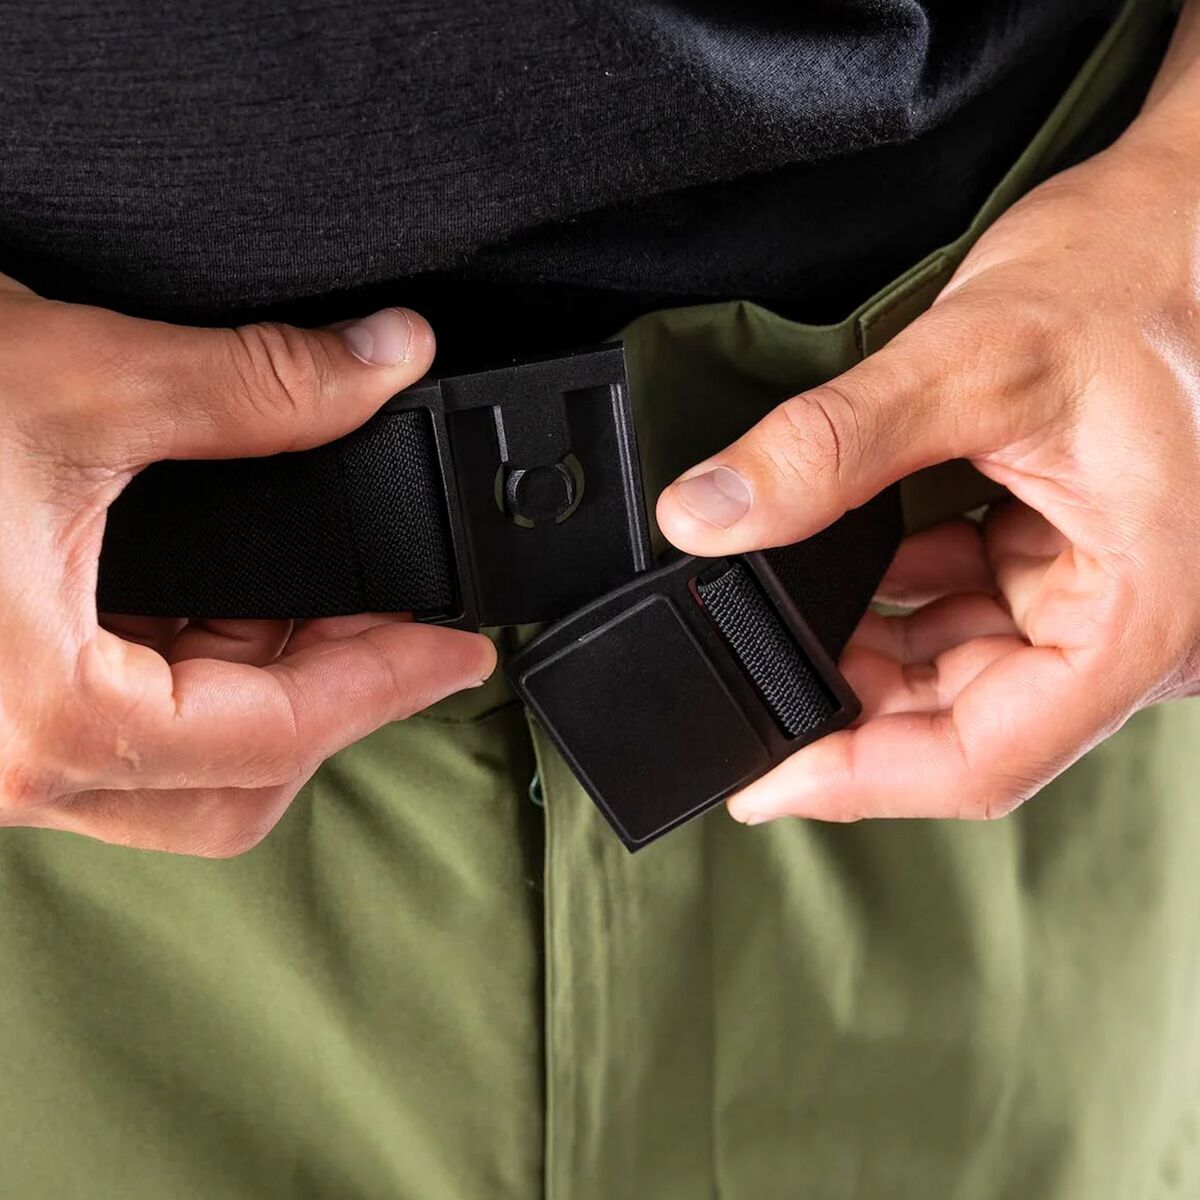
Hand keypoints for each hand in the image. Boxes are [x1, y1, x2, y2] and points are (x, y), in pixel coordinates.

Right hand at [0, 275, 494, 854]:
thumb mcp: (64, 383)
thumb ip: (250, 386)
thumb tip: (381, 360)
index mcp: (36, 717)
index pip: (278, 734)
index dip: (391, 685)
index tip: (464, 654)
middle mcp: (2, 767)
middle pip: (234, 782)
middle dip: (331, 701)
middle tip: (399, 620)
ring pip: (174, 773)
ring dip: (261, 697)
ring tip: (321, 603)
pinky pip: (114, 739)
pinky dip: (188, 683)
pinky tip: (219, 610)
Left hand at [656, 108, 1199, 824]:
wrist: (1179, 221)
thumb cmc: (1130, 278)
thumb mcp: (971, 360)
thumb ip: (828, 448)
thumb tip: (708, 517)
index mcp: (1141, 615)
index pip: (988, 757)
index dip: (861, 779)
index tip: (762, 783)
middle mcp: (1128, 627)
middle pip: (964, 723)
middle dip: (848, 705)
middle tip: (747, 685)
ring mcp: (1096, 598)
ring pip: (957, 674)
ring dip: (864, 652)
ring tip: (779, 617)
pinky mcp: (1063, 564)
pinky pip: (967, 616)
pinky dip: (895, 604)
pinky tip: (839, 574)